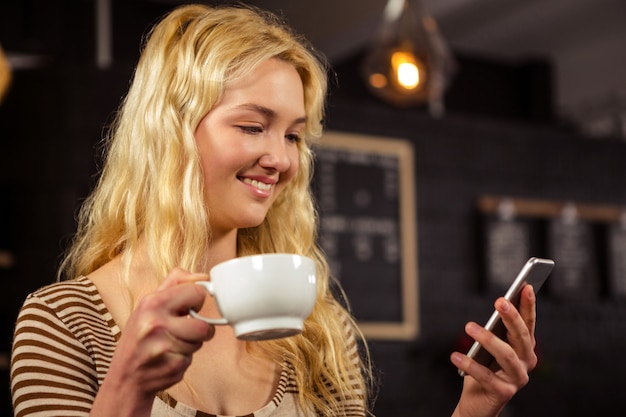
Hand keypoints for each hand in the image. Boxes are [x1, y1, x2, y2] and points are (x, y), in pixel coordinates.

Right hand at [93, 268, 214, 415]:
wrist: (125, 377)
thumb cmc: (140, 337)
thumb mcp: (149, 304)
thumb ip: (176, 284)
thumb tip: (203, 276)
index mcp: (152, 303)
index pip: (197, 292)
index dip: (196, 301)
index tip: (188, 308)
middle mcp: (155, 323)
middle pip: (203, 324)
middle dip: (198, 328)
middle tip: (183, 330)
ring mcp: (163, 347)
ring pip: (200, 341)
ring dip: (191, 344)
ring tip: (172, 344)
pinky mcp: (171, 366)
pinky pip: (192, 358)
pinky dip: (184, 359)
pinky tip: (168, 358)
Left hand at [451, 284, 537, 416]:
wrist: (477, 403)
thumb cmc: (484, 369)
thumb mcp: (490, 347)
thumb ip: (496, 330)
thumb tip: (498, 307)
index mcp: (525, 348)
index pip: (529, 323)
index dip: (529, 305)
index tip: (526, 286)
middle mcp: (526, 362)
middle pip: (520, 336)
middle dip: (511, 317)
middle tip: (499, 301)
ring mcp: (517, 378)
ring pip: (506, 355)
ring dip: (488, 339)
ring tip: (469, 326)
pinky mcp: (504, 392)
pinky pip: (485, 375)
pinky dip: (470, 364)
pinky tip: (455, 356)